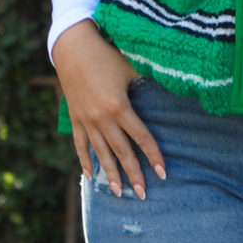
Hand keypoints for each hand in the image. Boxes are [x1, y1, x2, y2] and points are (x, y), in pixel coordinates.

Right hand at [51, 20, 165, 198]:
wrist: (72, 47)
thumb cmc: (106, 55)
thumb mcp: (130, 69)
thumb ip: (148, 86)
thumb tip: (171, 94)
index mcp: (119, 107)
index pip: (141, 138)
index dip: (154, 156)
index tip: (163, 174)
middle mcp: (102, 119)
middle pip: (122, 152)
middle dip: (133, 175)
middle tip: (143, 194)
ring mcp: (86, 121)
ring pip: (101, 154)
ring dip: (110, 175)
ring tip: (119, 193)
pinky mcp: (75, 119)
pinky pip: (80, 145)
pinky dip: (85, 161)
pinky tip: (90, 176)